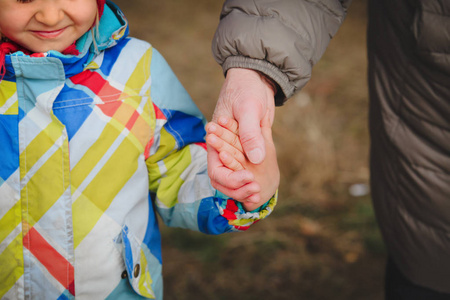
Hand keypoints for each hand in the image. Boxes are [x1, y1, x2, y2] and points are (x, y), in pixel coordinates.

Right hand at [207, 68, 275, 192]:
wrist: (257, 77)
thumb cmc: (246, 88)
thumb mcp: (248, 108)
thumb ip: (249, 134)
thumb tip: (256, 159)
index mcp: (216, 141)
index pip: (216, 171)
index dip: (230, 180)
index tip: (249, 178)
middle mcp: (223, 148)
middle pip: (225, 179)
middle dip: (238, 189)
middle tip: (256, 189)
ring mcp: (236, 149)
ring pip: (236, 176)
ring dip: (245, 186)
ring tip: (259, 190)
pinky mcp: (249, 147)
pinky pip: (248, 168)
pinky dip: (253, 178)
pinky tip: (262, 183)